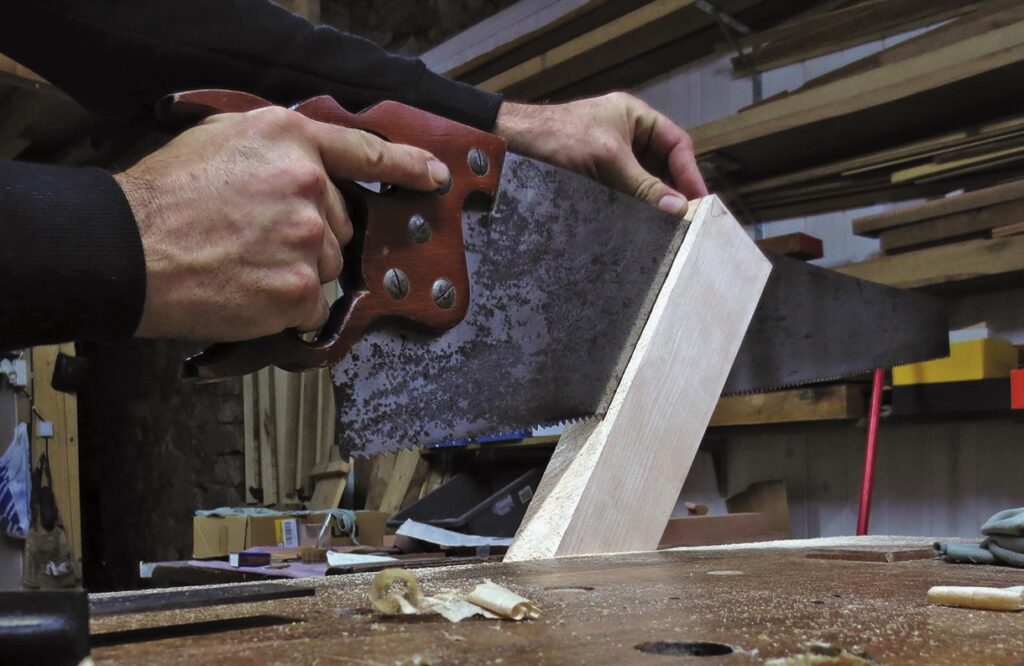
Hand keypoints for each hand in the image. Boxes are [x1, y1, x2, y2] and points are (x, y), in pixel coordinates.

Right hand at [115, 106, 450, 340]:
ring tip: (242, 264)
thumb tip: (312, 167)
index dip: (406, 165)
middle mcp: (307, 184)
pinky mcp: (299, 288)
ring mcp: (306, 238)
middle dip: (308, 236)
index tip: (432, 176)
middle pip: (339, 225)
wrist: (126, 249)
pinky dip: (283, 307)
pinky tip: (246, 292)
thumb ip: (278, 148)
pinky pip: (310, 305)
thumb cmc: (163, 197)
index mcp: (290, 140)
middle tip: (253, 238)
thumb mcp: (222, 139)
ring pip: (326, 267)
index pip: (366, 150)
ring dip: (295, 272)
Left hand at [494, 92, 706, 215]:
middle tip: (683, 221)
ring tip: (663, 229)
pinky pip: (619, 198)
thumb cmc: (555, 136)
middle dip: (671, 192)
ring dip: (650, 205)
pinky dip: (629, 212)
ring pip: (640, 186)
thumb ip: (643, 184)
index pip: (676, 144)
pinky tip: (635, 228)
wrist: (508, 146)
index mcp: (633, 117)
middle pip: (661, 168)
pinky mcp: (590, 182)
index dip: (689, 172)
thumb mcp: (607, 158)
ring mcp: (606, 160)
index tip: (697, 202)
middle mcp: (624, 137)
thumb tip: (677, 207)